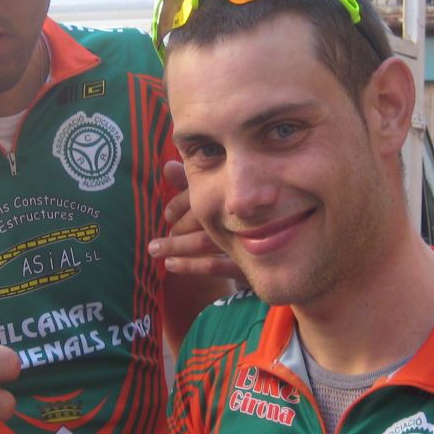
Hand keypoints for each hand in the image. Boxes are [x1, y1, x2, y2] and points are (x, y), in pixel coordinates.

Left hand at [148, 161, 246, 283]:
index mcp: (236, 195)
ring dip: (176, 245)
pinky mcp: (247, 266)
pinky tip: (170, 264)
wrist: (279, 255)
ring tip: (154, 249)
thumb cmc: (241, 223)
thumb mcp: (218, 200)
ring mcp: (247, 241)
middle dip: (178, 225)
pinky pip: (214, 265)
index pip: (205, 192)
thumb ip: (191, 184)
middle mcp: (244, 216)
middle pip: (204, 215)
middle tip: (160, 232)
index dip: (181, 201)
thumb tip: (167, 167)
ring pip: (205, 240)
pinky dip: (189, 265)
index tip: (167, 213)